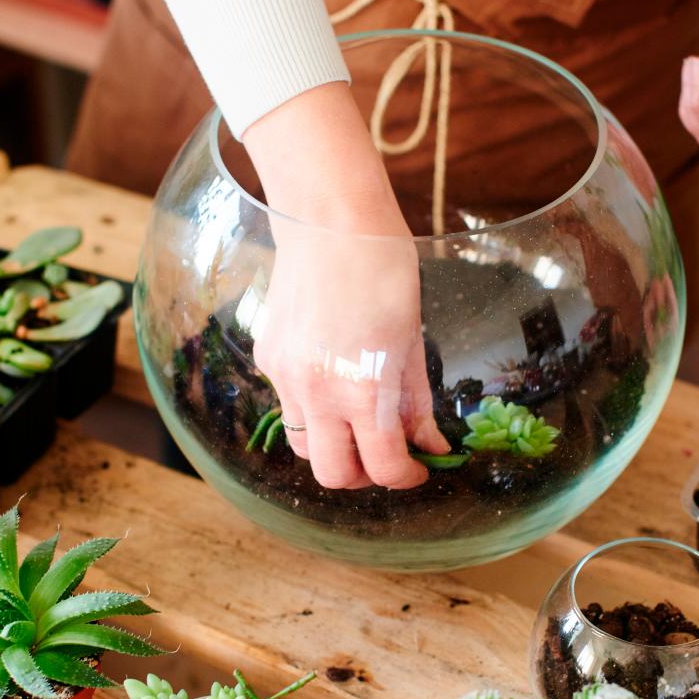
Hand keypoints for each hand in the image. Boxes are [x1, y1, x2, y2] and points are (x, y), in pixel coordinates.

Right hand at [243, 83, 450, 489]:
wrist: (329, 220)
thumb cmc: (384, 269)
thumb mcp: (413, 340)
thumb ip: (415, 402)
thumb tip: (430, 443)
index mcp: (363, 390)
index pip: (383, 467)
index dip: (407, 477)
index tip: (419, 468)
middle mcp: (317, 393)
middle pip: (333, 476)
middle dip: (364, 476)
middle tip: (386, 454)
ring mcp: (285, 378)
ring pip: (305, 446)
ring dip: (334, 447)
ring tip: (358, 422)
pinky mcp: (268, 359)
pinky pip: (289, 405)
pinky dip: (314, 410)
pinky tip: (335, 378)